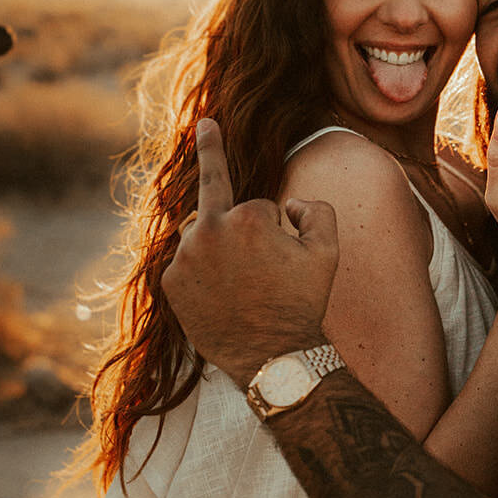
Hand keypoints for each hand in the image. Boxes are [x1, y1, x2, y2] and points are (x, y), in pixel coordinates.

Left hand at [162, 119, 339, 388]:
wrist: (271, 356)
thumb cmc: (301, 303)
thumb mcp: (327, 251)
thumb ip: (316, 210)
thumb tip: (290, 204)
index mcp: (246, 218)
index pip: (260, 206)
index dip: (276, 228)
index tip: (280, 246)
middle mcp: (209, 230)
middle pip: (219, 206)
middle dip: (226, 198)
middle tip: (206, 140)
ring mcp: (185, 257)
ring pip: (201, 234)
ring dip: (217, 244)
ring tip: (237, 278)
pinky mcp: (170, 281)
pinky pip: (186, 263)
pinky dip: (201, 272)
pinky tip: (219, 294)